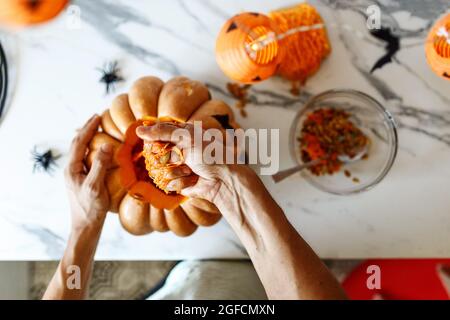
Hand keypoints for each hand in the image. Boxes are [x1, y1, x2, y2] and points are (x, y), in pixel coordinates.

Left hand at [65, 115, 112, 230]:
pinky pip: (86, 159)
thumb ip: (100, 165)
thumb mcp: (96, 186)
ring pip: (81, 151)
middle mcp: (71, 170)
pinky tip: (100, 150)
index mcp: (72, 169)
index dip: (88, 128)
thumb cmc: (90, 209)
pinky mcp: (81, 180)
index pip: (79, 142)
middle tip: (97, 118)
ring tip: (98, 129)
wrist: (85, 226)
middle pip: (77, 144)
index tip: (97, 116)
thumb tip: (106, 145)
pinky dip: (92, 149)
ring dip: (88, 138)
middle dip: (86, 130)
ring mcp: (75, 175)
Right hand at [136, 122, 250, 205]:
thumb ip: (163, 132)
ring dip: (177, 171)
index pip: (157, 134)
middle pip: (155, 153)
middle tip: (184, 158)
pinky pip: (168, 183)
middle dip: (169, 157)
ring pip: (160, 170)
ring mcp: (177, 167)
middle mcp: (177, 150)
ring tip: (192, 170)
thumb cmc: (211, 154)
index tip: (157, 142)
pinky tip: (193, 180)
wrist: (224, 179)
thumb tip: (139, 130)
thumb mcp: (188, 137)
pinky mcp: (178, 183)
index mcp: (181, 135)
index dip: (154, 139)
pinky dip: (181, 182)